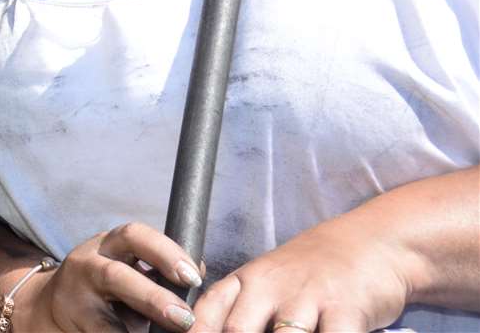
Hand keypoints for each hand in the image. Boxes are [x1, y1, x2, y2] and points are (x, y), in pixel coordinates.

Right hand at [15, 222, 202, 332]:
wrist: (53, 306)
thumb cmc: (106, 288)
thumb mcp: (128, 267)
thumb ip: (158, 270)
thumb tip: (198, 273)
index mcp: (109, 245)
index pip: (135, 236)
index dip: (166, 253)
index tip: (193, 277)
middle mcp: (87, 265)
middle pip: (116, 275)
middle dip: (153, 298)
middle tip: (185, 318)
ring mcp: (76, 297)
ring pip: (101, 316)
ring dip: (133, 327)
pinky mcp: (72, 322)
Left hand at [192, 217, 410, 331]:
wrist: (372, 243)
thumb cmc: (312, 272)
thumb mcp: (270, 283)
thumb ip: (242, 311)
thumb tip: (201, 329)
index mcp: (247, 281)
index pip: (208, 311)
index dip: (194, 332)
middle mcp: (271, 288)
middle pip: (236, 330)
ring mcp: (308, 299)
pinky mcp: (346, 311)